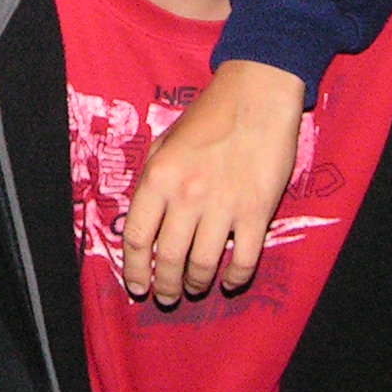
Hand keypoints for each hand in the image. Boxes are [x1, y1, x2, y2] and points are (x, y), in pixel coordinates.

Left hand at [123, 59, 305, 302]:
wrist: (257, 95)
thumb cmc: (208, 116)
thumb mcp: (165, 141)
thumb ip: (152, 180)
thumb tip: (144, 221)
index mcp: (158, 177)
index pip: (137, 238)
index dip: (134, 270)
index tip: (137, 286)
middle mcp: (187, 196)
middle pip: (168, 258)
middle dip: (164, 285)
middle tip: (167, 296)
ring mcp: (223, 206)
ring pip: (203, 265)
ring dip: (196, 285)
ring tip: (195, 289)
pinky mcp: (257, 211)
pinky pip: (244, 259)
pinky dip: (235, 278)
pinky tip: (230, 281)